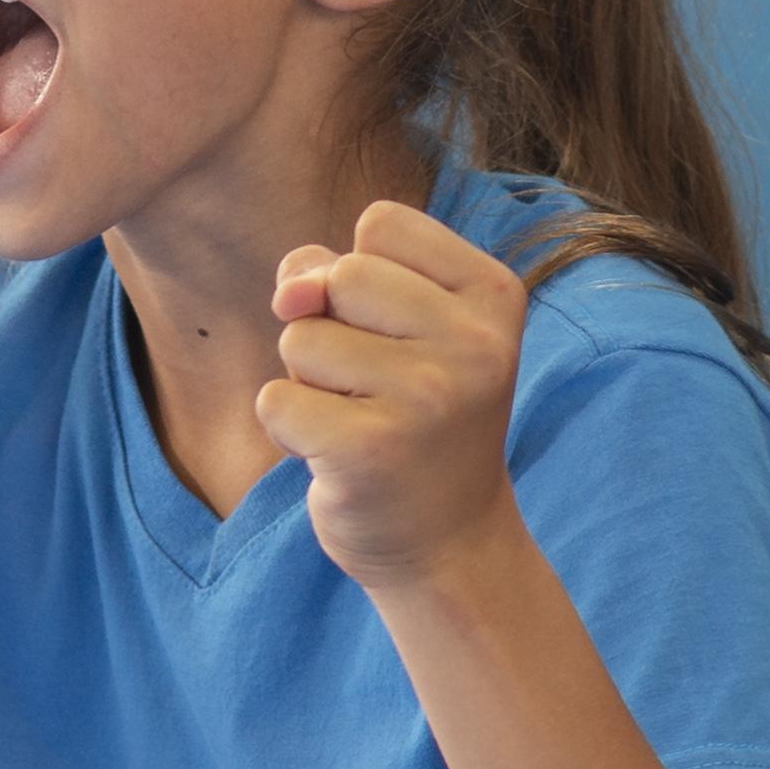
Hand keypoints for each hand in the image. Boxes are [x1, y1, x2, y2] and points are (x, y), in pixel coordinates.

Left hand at [260, 201, 533, 587]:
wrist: (448, 543)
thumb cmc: (414, 418)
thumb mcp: (395, 325)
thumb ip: (333, 273)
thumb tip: (290, 293)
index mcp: (494, 293)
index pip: (380, 224)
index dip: (362, 276)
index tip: (401, 336)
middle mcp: (474, 343)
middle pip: (339, 275)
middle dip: (330, 327)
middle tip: (374, 387)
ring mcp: (427, 397)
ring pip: (300, 337)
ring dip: (309, 381)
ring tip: (360, 421)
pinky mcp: (371, 450)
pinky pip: (275, 399)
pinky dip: (287, 429)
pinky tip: (335, 457)